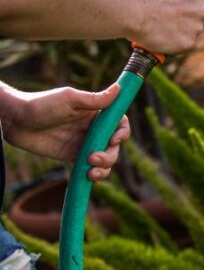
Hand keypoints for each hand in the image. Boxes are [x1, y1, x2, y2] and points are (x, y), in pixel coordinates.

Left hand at [3, 84, 129, 180]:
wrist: (15, 121)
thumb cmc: (41, 104)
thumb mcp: (70, 99)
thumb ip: (95, 99)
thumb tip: (119, 89)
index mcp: (96, 114)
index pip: (119, 124)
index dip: (122, 133)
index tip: (114, 140)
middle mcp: (92, 130)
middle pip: (114, 147)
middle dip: (109, 156)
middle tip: (92, 158)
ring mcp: (83, 144)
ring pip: (105, 160)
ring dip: (103, 169)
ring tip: (89, 172)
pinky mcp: (72, 157)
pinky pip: (89, 169)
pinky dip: (93, 177)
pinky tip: (89, 180)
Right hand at [128, 0, 203, 53]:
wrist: (132, 11)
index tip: (183, 0)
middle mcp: (203, 11)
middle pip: (201, 14)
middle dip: (187, 13)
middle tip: (167, 10)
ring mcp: (197, 28)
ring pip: (193, 29)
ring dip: (181, 27)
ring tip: (162, 20)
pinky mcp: (188, 43)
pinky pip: (185, 42)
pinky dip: (176, 40)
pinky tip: (163, 32)